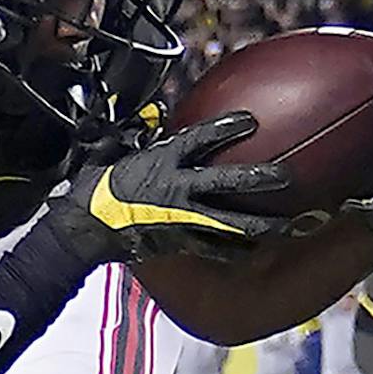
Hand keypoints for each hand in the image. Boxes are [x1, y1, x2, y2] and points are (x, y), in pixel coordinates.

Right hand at [49, 110, 292, 263]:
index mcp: (162, 161)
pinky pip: (215, 250)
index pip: (201, 138)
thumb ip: (133, 142)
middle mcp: (177, 189)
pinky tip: (254, 252)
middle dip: (260, 178)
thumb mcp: (112, 155)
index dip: (227, 128)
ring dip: (261, 226)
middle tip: (287, 176)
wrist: (84, 228)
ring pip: (231, 224)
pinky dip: (236, 252)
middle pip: (228, 181)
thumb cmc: (95, 190)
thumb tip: (138, 130)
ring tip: (287, 226)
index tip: (252, 121)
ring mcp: (182, 219)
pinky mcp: (179, 243)